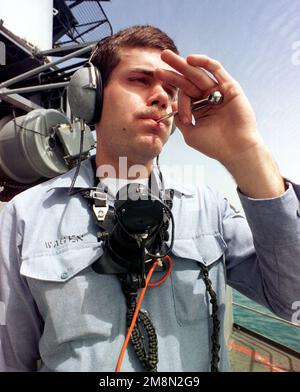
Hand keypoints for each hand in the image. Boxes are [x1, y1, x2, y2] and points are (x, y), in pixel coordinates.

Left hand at [155, 50, 260, 166]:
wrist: (236, 149)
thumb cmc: (214, 145)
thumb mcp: (190, 133)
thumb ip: (180, 120)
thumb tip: (171, 105)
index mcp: (199, 109)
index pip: (184, 96)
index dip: (177, 100)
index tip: (172, 108)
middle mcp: (208, 99)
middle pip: (187, 81)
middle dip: (172, 72)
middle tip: (159, 62)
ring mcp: (219, 92)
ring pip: (198, 74)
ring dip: (182, 64)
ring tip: (166, 56)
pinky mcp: (230, 87)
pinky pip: (216, 69)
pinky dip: (204, 62)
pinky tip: (190, 59)